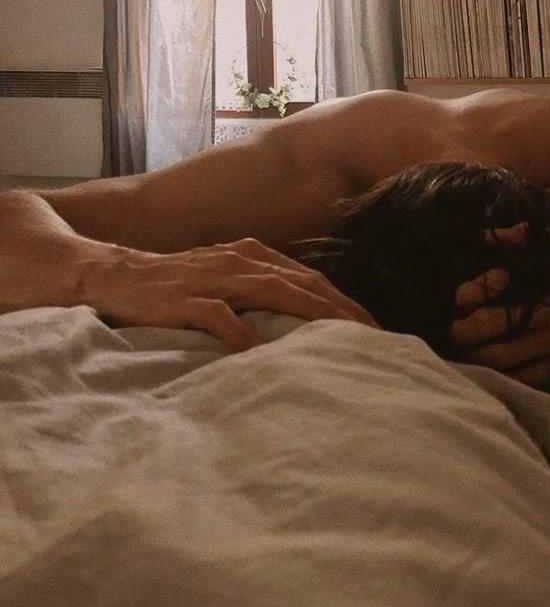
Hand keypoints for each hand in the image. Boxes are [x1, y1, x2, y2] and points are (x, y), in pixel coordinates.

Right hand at [83, 237, 377, 350]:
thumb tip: (302, 317)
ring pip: (273, 292)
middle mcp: (242, 261)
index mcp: (255, 256)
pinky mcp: (186, 299)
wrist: (118, 273)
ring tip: (339, 336)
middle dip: (340, 309)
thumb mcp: (227, 278)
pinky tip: (260, 351)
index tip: (373, 325)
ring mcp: (215, 278)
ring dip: (309, 313)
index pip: (310, 278)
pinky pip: (219, 316)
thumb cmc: (179, 281)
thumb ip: (262, 291)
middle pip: (302, 284)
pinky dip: (241, 332)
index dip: (344, 301)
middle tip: (372, 335)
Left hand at [450, 224, 549, 386]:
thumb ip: (524, 236)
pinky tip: (485, 367)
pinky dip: (498, 376)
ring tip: (464, 348)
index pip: (501, 290)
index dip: (475, 291)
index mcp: (547, 288)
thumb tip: (485, 235)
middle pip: (495, 330)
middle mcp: (548, 324)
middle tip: (455, 328)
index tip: (461, 295)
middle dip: (467, 330)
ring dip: (475, 355)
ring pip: (501, 361)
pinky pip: (520, 381)